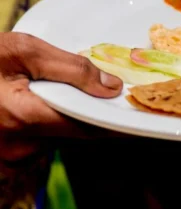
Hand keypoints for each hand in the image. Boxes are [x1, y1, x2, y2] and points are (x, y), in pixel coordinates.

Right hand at [0, 33, 122, 161]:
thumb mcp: (24, 50)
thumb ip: (72, 68)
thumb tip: (112, 86)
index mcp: (23, 119)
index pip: (88, 127)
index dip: (116, 119)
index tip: (140, 111)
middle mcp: (18, 147)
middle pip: (76, 133)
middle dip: (93, 112)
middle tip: (109, 89)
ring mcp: (10, 157)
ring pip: (60, 138)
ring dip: (71, 117)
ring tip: (72, 91)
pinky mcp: (7, 157)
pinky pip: (42, 141)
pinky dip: (52, 122)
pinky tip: (49, 101)